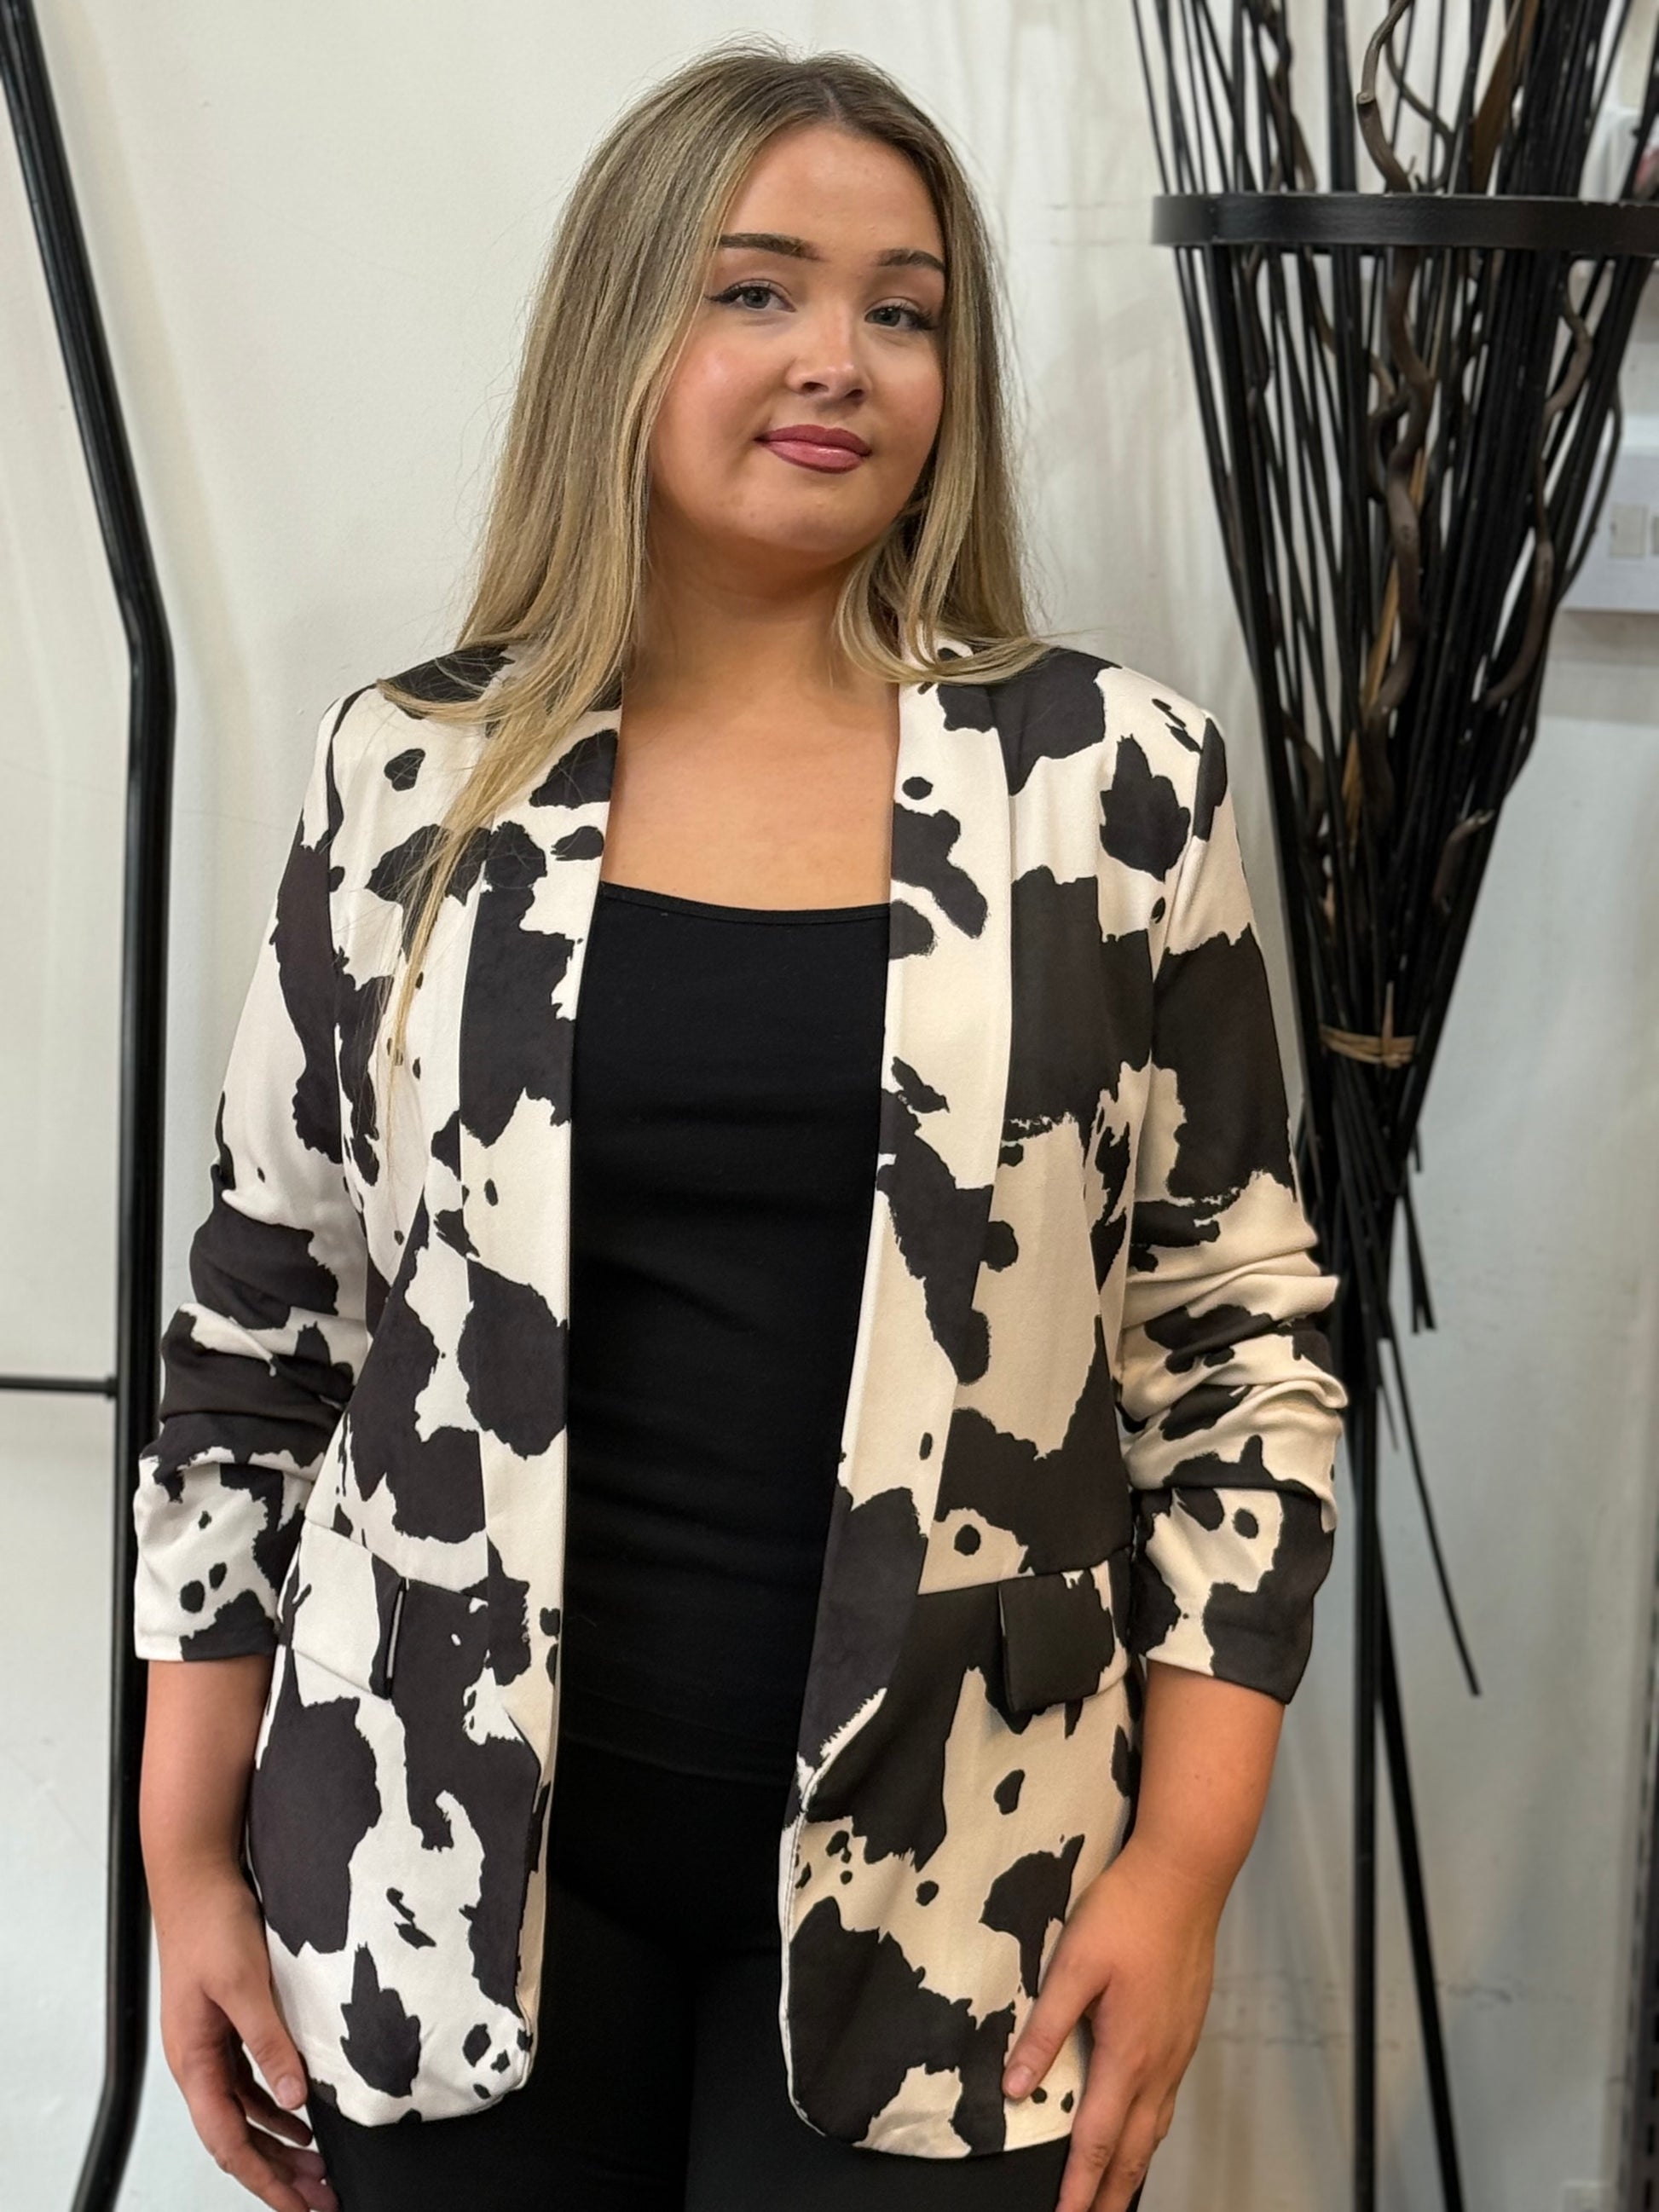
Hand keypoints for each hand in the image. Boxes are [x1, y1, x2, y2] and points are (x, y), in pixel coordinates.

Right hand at [153, 1864, 337, 2210]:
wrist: (196, 1876)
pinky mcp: (227, 2024)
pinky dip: (276, 2105)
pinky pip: (250, 2082)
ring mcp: (211, 2044)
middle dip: (277, 2174)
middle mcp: (198, 2061)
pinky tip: (301, 2116)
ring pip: (246, 2113)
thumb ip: (269, 2041)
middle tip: (321, 2199)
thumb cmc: (211, 1923)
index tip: (299, 2208)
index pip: (229, 2142)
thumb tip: (296, 2100)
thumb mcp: (245, 1984)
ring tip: (319, 2169)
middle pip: (237, 2137)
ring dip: (280, 2143)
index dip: (265, 2180)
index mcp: (194, 2061)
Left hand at [1001, 1834, 1221, 2211]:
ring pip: (1154, 2128)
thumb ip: (1044, 2028)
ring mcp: (1178, 2049)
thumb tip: (1015, 2086)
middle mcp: (1159, 2063)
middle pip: (1133, 2151)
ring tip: (1113, 2194)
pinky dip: (1150, 2131)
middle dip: (1110, 2195)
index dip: (1080, 2188)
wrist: (1186, 1876)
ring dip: (1131, 2168)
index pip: (1097, 2141)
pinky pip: (1167, 2100)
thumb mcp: (1074, 1965)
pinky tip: (1140, 2127)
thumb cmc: (1126, 1912)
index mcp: (1127, 2055)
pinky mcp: (1185, 2030)